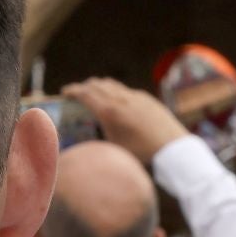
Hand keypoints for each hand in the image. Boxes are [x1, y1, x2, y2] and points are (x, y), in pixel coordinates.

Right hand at [63, 77, 189, 162]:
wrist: (171, 147)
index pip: (85, 93)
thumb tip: (81, 141)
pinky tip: (117, 103)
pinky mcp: (146, 98)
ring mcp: (134, 96)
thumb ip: (98, 138)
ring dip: (99, 87)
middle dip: (84, 87)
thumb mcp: (112, 148)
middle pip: (96, 84)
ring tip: (95, 94)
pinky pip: (125, 90)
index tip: (64, 92)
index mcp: (108, 111)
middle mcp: (120, 99)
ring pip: (111, 84)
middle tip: (77, 94)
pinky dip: (114, 92)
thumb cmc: (140, 152)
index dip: (72, 91)